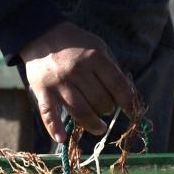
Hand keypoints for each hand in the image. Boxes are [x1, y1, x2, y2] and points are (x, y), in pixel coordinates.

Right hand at [20, 22, 136, 142]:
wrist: (41, 34)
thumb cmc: (75, 44)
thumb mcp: (98, 47)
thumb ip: (113, 69)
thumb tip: (129, 94)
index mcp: (95, 58)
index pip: (118, 86)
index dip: (129, 102)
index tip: (133, 112)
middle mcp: (77, 71)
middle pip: (101, 102)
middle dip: (108, 109)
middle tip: (106, 108)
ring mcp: (59, 83)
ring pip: (81, 112)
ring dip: (93, 124)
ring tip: (99, 127)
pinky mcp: (43, 91)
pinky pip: (48, 114)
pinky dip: (54, 128)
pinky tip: (62, 138)